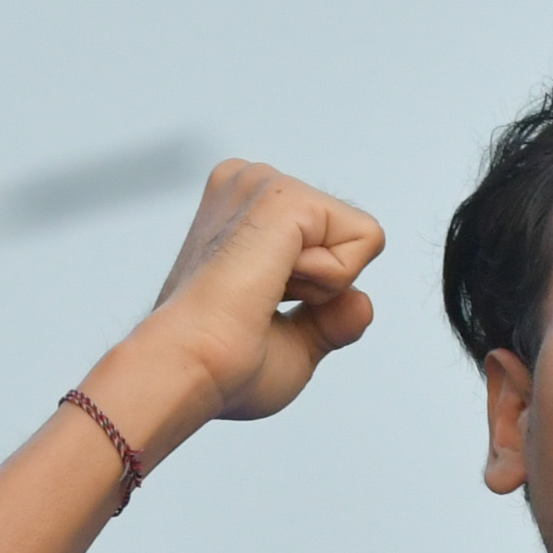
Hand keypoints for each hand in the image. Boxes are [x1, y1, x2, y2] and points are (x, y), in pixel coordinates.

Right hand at [105, 161, 385, 444]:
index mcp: (240, 214)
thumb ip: (328, 320)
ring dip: (325, 287)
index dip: (313, 295)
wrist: (186, 368)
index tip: (257, 310)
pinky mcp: (286, 195)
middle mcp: (249, 187)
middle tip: (261, 307)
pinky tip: (274, 286)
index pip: (327, 245)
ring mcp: (265, 184)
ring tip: (263, 295)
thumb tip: (362, 303)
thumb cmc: (219, 367)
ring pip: (359, 237)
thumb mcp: (291, 346)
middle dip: (324, 289)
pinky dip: (333, 281)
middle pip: (347, 237)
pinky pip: (366, 239)